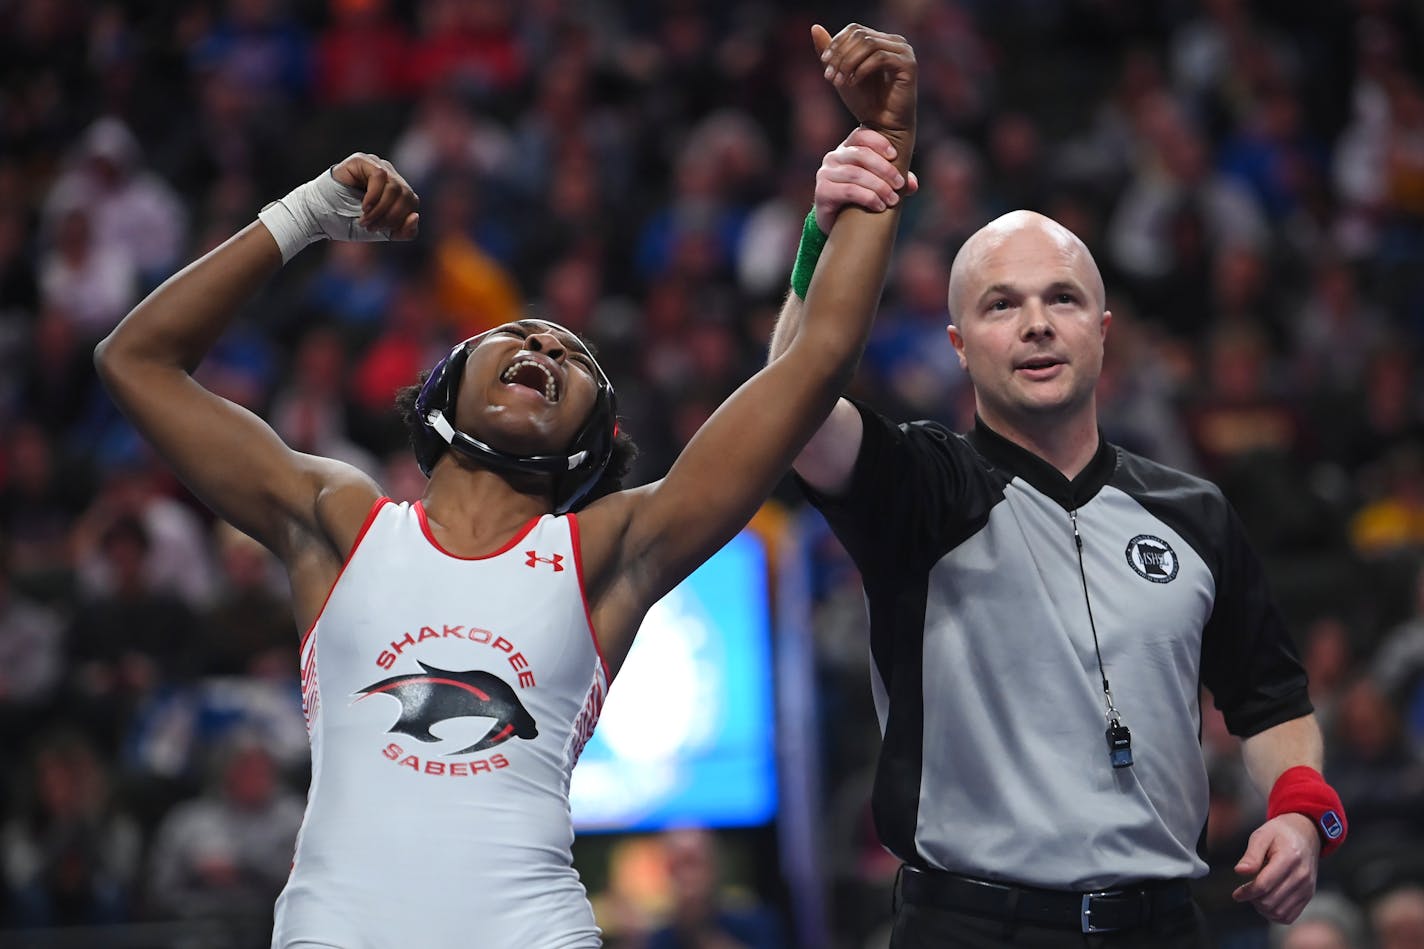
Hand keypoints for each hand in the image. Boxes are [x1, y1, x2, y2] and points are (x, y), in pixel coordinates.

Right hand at [259, 152, 419, 262]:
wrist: (318, 217)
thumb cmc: (347, 222)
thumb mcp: (381, 231)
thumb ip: (402, 231)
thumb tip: (416, 216)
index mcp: (395, 190)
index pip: (412, 202)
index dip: (401, 219)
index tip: (383, 232)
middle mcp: (388, 174)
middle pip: (406, 194)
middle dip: (391, 216)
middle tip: (372, 227)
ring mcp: (375, 165)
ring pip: (395, 186)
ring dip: (381, 208)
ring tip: (365, 219)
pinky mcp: (362, 160)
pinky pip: (380, 175)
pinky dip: (374, 195)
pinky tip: (363, 206)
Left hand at [812, 23, 915, 151]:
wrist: (882, 127)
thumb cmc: (864, 102)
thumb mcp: (842, 73)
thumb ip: (831, 51)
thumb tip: (815, 27)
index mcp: (881, 41)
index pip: (855, 29)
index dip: (836, 43)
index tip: (824, 63)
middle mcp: (895, 42)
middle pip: (860, 35)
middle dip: (840, 55)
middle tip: (829, 76)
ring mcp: (904, 52)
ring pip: (869, 44)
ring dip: (848, 63)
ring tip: (839, 82)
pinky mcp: (908, 65)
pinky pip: (880, 58)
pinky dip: (861, 70)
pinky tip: (853, 83)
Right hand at [814, 127, 920, 232]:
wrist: (836, 225)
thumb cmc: (860, 200)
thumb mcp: (879, 186)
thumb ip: (896, 180)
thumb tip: (913, 184)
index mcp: (847, 149)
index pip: (861, 135)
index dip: (879, 142)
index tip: (895, 156)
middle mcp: (833, 157)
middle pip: (861, 155)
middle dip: (885, 169)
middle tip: (899, 185)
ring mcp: (825, 174)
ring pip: (856, 174)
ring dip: (879, 187)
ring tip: (893, 200)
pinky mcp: (822, 192)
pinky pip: (849, 191)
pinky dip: (868, 198)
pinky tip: (879, 206)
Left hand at [1231, 813, 1320, 923]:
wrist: (1306, 834)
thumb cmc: (1280, 834)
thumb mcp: (1262, 835)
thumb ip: (1251, 855)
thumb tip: (1240, 871)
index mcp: (1289, 858)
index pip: (1264, 885)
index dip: (1247, 892)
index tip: (1236, 894)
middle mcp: (1302, 875)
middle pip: (1270, 901)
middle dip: (1253, 900)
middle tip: (1246, 891)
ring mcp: (1307, 887)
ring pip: (1280, 912)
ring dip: (1263, 909)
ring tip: (1256, 896)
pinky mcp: (1308, 895)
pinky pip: (1290, 916)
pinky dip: (1275, 914)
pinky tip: (1266, 902)